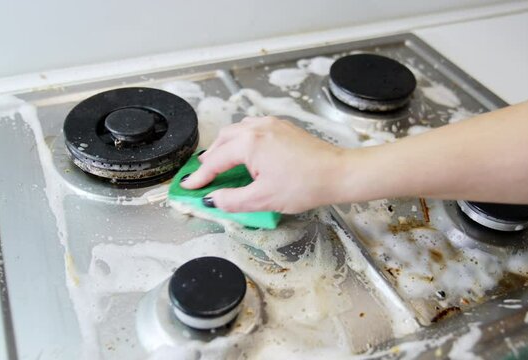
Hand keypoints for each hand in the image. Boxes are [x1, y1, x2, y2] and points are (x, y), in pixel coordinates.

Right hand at [181, 116, 347, 213]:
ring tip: (221, 165)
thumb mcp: (263, 199)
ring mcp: (272, 124)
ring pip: (238, 131)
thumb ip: (232, 200)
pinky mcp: (284, 127)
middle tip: (203, 176)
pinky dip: (242, 141)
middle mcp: (258, 127)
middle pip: (223, 140)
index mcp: (249, 143)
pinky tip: (246, 154)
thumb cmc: (306, 184)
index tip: (189, 187)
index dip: (199, 177)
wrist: (338, 173)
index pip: (215, 160)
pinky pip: (253, 129)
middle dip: (210, 158)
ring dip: (225, 147)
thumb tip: (213, 200)